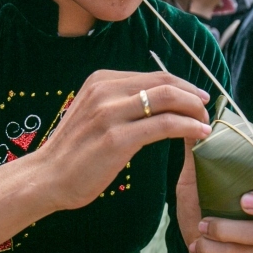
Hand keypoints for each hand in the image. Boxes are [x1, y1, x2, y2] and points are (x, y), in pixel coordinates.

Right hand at [34, 71, 212, 212]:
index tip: (198, 98)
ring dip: (194, 109)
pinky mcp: (117, 138)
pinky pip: (164, 125)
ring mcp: (110, 113)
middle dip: (193, 94)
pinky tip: (200, 134)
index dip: (183, 85)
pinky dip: (188, 127)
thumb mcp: (94, 114)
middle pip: (165, 82)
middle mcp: (106, 90)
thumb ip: (121, 103)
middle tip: (208, 109)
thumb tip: (158, 102)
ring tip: (206, 122)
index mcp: (102, 80)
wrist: (45, 177)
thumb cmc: (74, 152)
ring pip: (168, 99)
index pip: (154, 75)